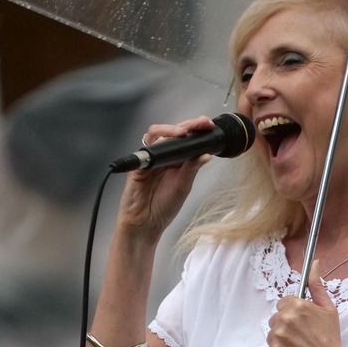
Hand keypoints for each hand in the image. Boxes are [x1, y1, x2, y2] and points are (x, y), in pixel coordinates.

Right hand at [116, 116, 214, 239]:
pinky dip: (157, 143)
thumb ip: (192, 169)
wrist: (144, 224)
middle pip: (174, 132)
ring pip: (158, 134)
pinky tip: (167, 144)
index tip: (208, 125)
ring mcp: (150, 158)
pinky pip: (146, 148)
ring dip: (171, 130)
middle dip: (188, 125)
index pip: (187, 139)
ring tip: (183, 132)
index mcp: (177, 161)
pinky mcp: (138, 164)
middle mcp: (164, 157)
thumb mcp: (183, 187)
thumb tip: (207, 154)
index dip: (197, 130)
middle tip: (201, 123)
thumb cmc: (163, 207)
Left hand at [267, 261, 345, 346]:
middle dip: (286, 326)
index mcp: (297, 306)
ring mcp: (277, 337)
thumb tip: (314, 265)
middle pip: (276, 318)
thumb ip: (316, 286)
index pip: (283, 303)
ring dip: (282, 340)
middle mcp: (285, 319)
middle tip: (302, 336)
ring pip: (272, 334)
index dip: (293, 313)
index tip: (302, 322)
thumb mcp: (328, 309)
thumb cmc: (330, 340)